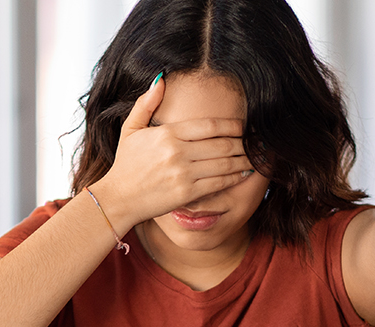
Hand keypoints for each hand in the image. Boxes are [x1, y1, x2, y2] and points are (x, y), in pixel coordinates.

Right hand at [88, 76, 253, 229]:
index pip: (210, 125)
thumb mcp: (130, 129)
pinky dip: (235, 178)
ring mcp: (183, 174)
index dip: (232, 125)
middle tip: (256, 141)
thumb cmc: (126, 165)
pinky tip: (244, 174)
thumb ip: (146, 103)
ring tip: (256, 157)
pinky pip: (219, 183)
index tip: (244, 126)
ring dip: (245, 160)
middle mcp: (178, 152)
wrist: (118, 199)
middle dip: (243, 142)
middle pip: (222, 143)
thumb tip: (161, 78)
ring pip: (225, 163)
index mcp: (168, 134)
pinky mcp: (187, 194)